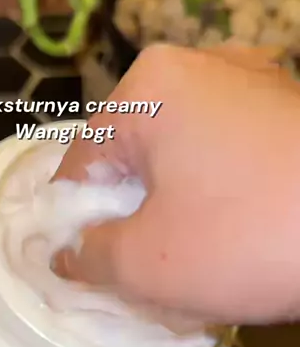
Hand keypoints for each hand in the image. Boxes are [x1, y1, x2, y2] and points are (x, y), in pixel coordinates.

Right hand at [54, 43, 299, 325]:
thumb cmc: (247, 239)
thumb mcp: (146, 264)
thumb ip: (89, 258)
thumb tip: (69, 255)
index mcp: (151, 88)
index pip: (82, 163)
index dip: (75, 225)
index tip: (88, 272)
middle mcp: (202, 67)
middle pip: (136, 160)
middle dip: (132, 222)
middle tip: (144, 279)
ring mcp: (255, 85)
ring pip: (184, 163)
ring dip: (175, 217)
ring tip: (193, 270)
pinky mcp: (291, 115)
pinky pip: (230, 160)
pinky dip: (220, 202)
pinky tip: (236, 246)